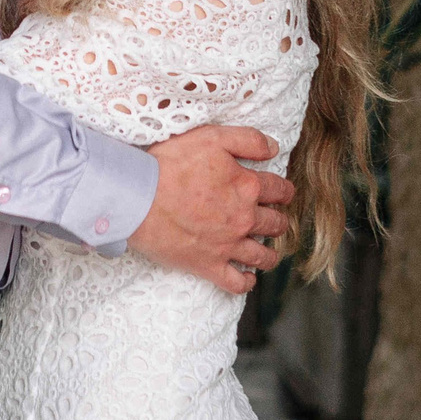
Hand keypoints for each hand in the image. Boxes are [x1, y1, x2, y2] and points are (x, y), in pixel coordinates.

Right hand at [128, 126, 293, 293]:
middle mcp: (244, 219)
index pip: (278, 190)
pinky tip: (248, 278)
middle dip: (278, 220)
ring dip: (269, 253)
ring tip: (268, 252)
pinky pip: (236, 283)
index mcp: (247, 186)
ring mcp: (227, 245)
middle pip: (274, 223)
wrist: (137, 196)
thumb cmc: (170, 164)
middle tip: (275, 220)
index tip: (283, 193)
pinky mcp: (208, 265)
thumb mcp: (212, 136)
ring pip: (262, 255)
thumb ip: (248, 140)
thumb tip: (274, 148)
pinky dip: (246, 282)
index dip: (284, 190)